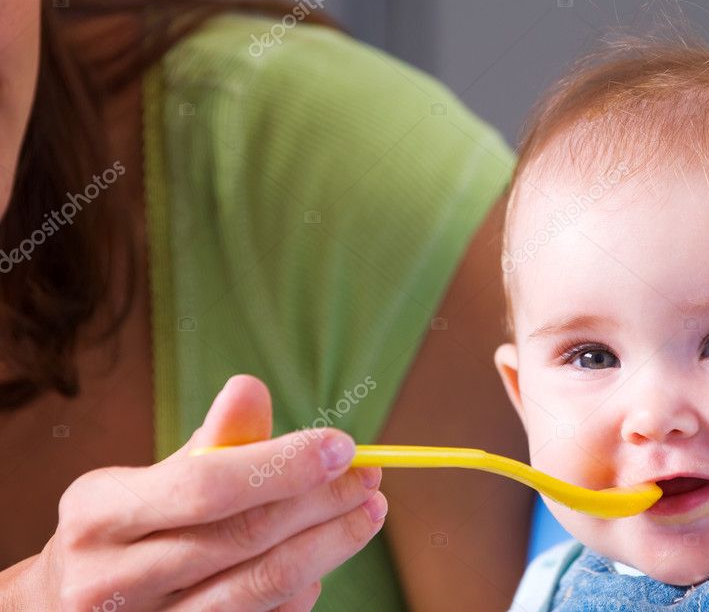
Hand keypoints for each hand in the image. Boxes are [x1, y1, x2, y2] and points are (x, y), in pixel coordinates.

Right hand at [2, 375, 386, 610]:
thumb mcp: (151, 478)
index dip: (284, 464)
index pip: (208, 484)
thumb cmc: (127, 528)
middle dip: (321, 502)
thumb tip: (250, 388)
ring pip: (259, 586)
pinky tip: (323, 559)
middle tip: (370, 477)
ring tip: (368, 513)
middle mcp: (111, 578)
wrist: (69, 607)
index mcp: (100, 513)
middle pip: (243, 537)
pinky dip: (301, 589)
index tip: (343, 446)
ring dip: (329, 546)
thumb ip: (212, 441)